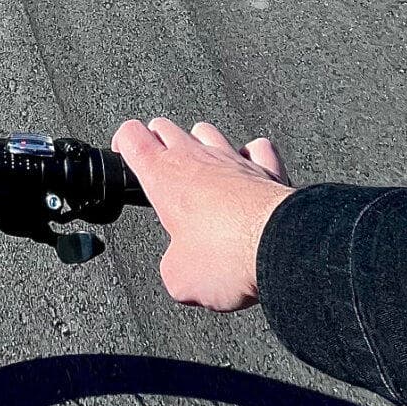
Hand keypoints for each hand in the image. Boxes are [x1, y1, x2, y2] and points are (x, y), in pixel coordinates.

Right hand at [111, 117, 294, 311]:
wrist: (283, 248)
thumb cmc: (227, 254)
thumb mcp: (179, 278)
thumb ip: (172, 269)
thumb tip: (181, 272)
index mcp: (164, 176)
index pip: (132, 136)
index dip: (123, 142)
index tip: (123, 155)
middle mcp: (196, 158)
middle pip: (165, 126)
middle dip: (157, 139)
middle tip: (157, 162)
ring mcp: (233, 159)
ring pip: (206, 130)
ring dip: (198, 142)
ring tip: (199, 166)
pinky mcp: (267, 169)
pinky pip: (256, 148)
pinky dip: (250, 155)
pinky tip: (249, 170)